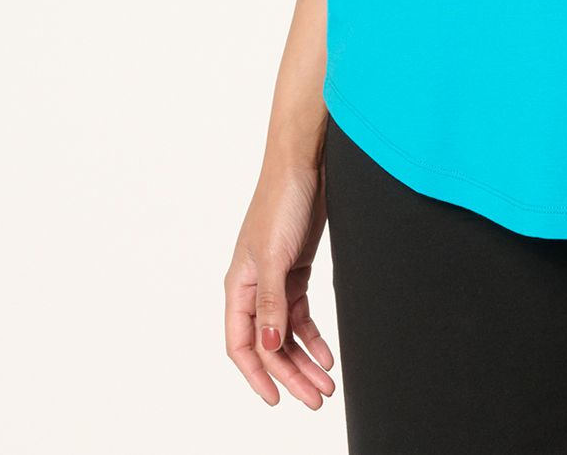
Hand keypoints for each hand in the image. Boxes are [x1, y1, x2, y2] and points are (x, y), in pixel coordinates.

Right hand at [224, 158, 335, 407]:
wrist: (305, 165)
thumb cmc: (281, 203)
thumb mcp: (275, 256)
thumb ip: (271, 303)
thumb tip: (270, 347)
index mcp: (238, 286)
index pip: (241, 344)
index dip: (257, 375)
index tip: (276, 400)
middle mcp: (254, 288)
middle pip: (269, 345)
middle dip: (291, 374)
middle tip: (316, 398)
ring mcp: (276, 280)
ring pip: (287, 333)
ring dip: (305, 359)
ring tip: (326, 384)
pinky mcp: (296, 270)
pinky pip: (301, 315)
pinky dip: (314, 336)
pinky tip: (328, 354)